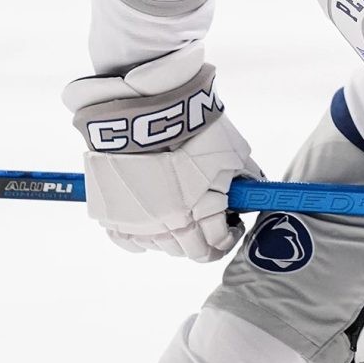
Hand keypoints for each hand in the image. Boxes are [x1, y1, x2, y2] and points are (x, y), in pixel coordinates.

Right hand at [63, 42, 262, 261]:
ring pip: (161, 248)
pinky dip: (143, 238)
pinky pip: (128, 241)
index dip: (229, 237)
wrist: (146, 110)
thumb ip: (245, 179)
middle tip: (210, 229)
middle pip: (190, 252)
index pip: (219, 243)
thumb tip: (253, 190)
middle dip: (206, 243)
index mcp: (202, 212)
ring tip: (182, 217)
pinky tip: (153, 224)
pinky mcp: (110, 215)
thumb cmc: (194, 128)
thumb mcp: (232, 153)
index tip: (232, 226)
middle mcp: (170, 225)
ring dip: (176, 238)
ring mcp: (137, 222)